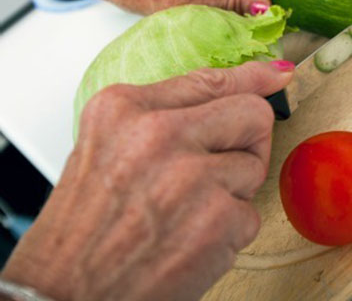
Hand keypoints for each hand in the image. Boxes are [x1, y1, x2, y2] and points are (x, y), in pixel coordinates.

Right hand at [0, 60, 293, 300]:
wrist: (69, 291)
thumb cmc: (88, 226)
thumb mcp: (110, 146)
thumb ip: (168, 113)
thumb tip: (248, 85)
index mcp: (126, 109)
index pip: (210, 80)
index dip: (253, 78)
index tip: (277, 77)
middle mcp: (158, 134)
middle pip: (253, 115)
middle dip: (248, 142)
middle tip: (217, 169)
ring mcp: (192, 176)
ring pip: (254, 167)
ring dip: (232, 193)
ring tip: (186, 211)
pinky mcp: (219, 219)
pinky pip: (252, 214)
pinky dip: (229, 232)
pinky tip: (190, 239)